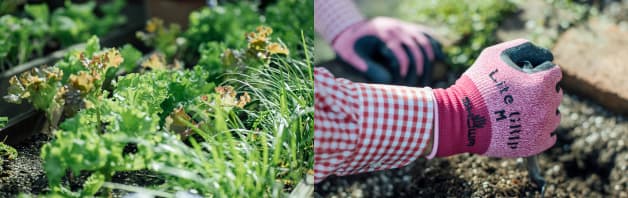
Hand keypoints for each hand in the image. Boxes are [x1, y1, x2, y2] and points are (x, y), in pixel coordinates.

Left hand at [332, 17, 442, 85]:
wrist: (351, 28)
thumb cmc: (349, 45)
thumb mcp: (351, 56)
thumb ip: (367, 67)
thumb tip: (388, 81)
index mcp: (382, 33)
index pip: (398, 50)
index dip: (403, 68)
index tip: (402, 84)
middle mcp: (396, 28)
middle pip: (416, 47)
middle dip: (419, 68)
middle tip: (418, 87)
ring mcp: (404, 27)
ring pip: (425, 41)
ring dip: (429, 61)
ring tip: (428, 80)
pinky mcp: (409, 29)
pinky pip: (427, 35)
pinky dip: (435, 46)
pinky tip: (441, 59)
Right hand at [433, 39, 561, 157]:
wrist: (461, 118)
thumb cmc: (477, 85)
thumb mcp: (494, 55)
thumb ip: (523, 47)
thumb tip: (545, 55)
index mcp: (542, 82)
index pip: (554, 72)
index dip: (536, 72)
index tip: (520, 77)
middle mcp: (548, 105)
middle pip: (555, 94)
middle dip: (540, 91)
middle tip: (516, 95)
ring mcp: (543, 127)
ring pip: (553, 115)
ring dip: (541, 111)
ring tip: (518, 111)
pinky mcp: (536, 145)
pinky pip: (549, 137)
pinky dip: (540, 132)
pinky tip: (523, 127)